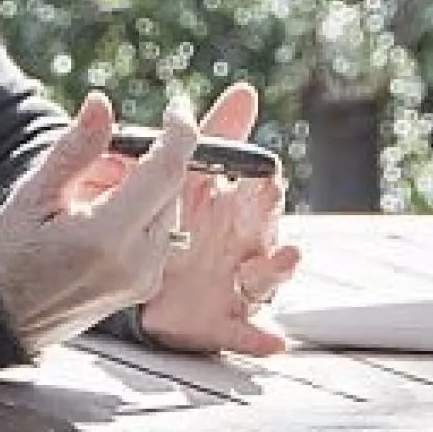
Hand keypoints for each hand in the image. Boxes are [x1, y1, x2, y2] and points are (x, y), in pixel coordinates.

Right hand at [0, 91, 195, 356]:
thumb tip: (101, 104)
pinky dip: (136, 213)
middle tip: (94, 166)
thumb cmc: (7, 256)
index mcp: (108, 238)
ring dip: (138, 188)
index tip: (175, 107)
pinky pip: (158, 232)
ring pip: (165, 208)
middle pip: (168, 187)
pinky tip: (96, 218)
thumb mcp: (35, 193)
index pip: (166, 171)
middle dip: (141, 162)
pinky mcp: (144, 287)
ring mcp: (144, 280)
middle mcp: (136, 263)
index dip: (179, 132)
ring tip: (85, 198)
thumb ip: (76, 147)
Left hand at [135, 82, 300, 356]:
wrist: (146, 279)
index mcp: (239, 205)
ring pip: (264, 276)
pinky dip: (260, 336)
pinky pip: (243, 330)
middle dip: (270, 212)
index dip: (263, 179)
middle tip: (270, 200)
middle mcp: (246, 243)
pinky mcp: (222, 319)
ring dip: (277, 267)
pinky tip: (273, 340)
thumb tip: (246, 91)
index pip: (259, 187)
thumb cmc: (180, 220)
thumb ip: (219, 134)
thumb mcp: (194, 176)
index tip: (266, 170)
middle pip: (266, 226)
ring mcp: (237, 282)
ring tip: (286, 257)